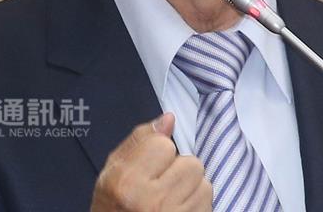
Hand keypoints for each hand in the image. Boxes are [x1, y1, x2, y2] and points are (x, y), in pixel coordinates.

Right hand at [90, 112, 211, 210]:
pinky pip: (208, 203)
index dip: (158, 151)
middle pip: (191, 163)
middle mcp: (152, 202)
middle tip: (162, 184)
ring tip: (171, 198)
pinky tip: (179, 208)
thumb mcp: (113, 171)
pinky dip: (197, 204)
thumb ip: (139, 140)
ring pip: (204, 183)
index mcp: (128, 184)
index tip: (150, 165)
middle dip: (179, 170)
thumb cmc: (114, 206)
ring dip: (191, 188)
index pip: (164, 145)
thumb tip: (168, 119)